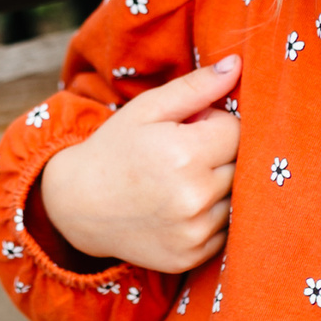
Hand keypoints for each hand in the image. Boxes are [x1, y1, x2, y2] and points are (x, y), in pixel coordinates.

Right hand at [37, 56, 239, 272]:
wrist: (78, 205)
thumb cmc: (115, 148)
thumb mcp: (148, 109)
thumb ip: (196, 87)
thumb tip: (238, 65)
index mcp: (184, 154)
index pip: (237, 130)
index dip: (217, 123)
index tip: (190, 128)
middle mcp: (193, 196)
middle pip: (241, 165)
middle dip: (220, 154)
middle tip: (183, 154)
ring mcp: (194, 231)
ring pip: (237, 198)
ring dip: (218, 187)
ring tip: (181, 182)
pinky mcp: (193, 255)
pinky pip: (226, 230)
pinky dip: (211, 216)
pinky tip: (180, 207)